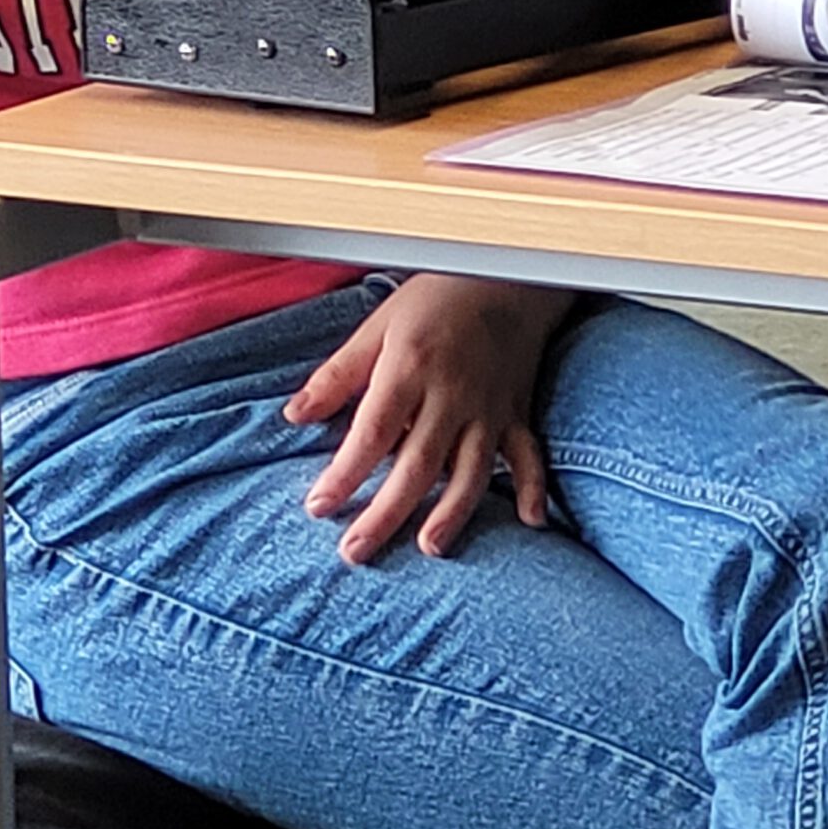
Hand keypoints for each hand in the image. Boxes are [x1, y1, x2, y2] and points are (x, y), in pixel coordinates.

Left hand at [286, 275, 573, 564]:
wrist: (504, 276)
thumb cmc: (436, 298)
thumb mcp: (378, 326)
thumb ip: (338, 375)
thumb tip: (295, 416)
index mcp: (409, 370)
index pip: (373, 432)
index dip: (345, 473)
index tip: (319, 507)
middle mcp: (451, 395)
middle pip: (417, 465)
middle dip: (386, 512)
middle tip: (355, 552)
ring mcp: (488, 408)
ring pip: (470, 470)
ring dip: (451, 512)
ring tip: (428, 547)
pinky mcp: (516, 413)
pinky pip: (528, 454)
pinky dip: (533, 487)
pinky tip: (531, 522)